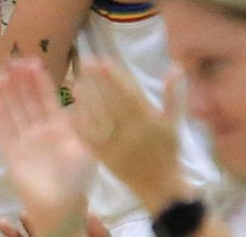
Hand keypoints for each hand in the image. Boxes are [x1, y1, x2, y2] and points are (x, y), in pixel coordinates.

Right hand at [0, 59, 97, 236]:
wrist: (61, 206)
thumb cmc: (77, 177)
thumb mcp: (87, 145)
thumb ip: (84, 119)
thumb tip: (84, 90)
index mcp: (58, 126)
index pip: (47, 97)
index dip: (40, 80)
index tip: (33, 61)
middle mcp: (39, 129)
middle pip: (28, 100)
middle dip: (21, 80)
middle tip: (14, 59)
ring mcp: (24, 141)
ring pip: (15, 112)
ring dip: (8, 94)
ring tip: (2, 74)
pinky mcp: (11, 155)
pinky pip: (4, 134)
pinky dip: (0, 119)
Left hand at [70, 60, 191, 215]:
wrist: (159, 186)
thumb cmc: (167, 150)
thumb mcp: (174, 122)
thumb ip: (173, 94)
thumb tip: (175, 66)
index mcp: (149, 120)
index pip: (129, 93)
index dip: (116, 77)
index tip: (103, 60)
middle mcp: (131, 130)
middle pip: (111, 102)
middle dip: (98, 81)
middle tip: (85, 62)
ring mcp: (116, 144)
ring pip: (99, 118)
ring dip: (86, 100)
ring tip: (76, 82)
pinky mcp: (104, 157)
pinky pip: (90, 139)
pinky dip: (80, 125)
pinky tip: (70, 111)